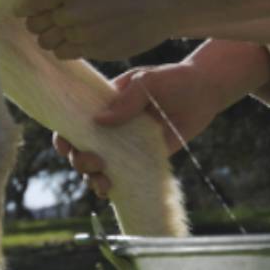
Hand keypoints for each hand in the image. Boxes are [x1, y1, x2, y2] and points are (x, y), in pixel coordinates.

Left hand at [22, 0, 174, 60]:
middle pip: (37, 25)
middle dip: (38, 23)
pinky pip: (67, 54)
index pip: (34, 1)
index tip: (27, 9)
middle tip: (46, 20)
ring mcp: (84, 34)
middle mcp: (72, 11)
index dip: (28, 7)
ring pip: (49, 43)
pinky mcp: (96, 51)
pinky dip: (66, 48)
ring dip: (52, 38)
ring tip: (62, 32)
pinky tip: (76, 40)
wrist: (166, 0)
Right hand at [53, 43, 269, 196]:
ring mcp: (126, 144)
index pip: (74, 120)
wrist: (205, 92)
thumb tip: (99, 120)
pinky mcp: (144, 159)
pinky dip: (113, 186)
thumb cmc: (175, 78)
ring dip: (92, 178)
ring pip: (98, 166)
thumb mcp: (148, 81)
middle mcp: (111, 126)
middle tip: (96, 162)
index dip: (64, 135)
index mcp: (104, 103)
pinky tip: (112, 191)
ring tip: (104, 183)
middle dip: (80, 160)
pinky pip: (122, 176)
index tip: (66, 147)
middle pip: (81, 148)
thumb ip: (127, 100)